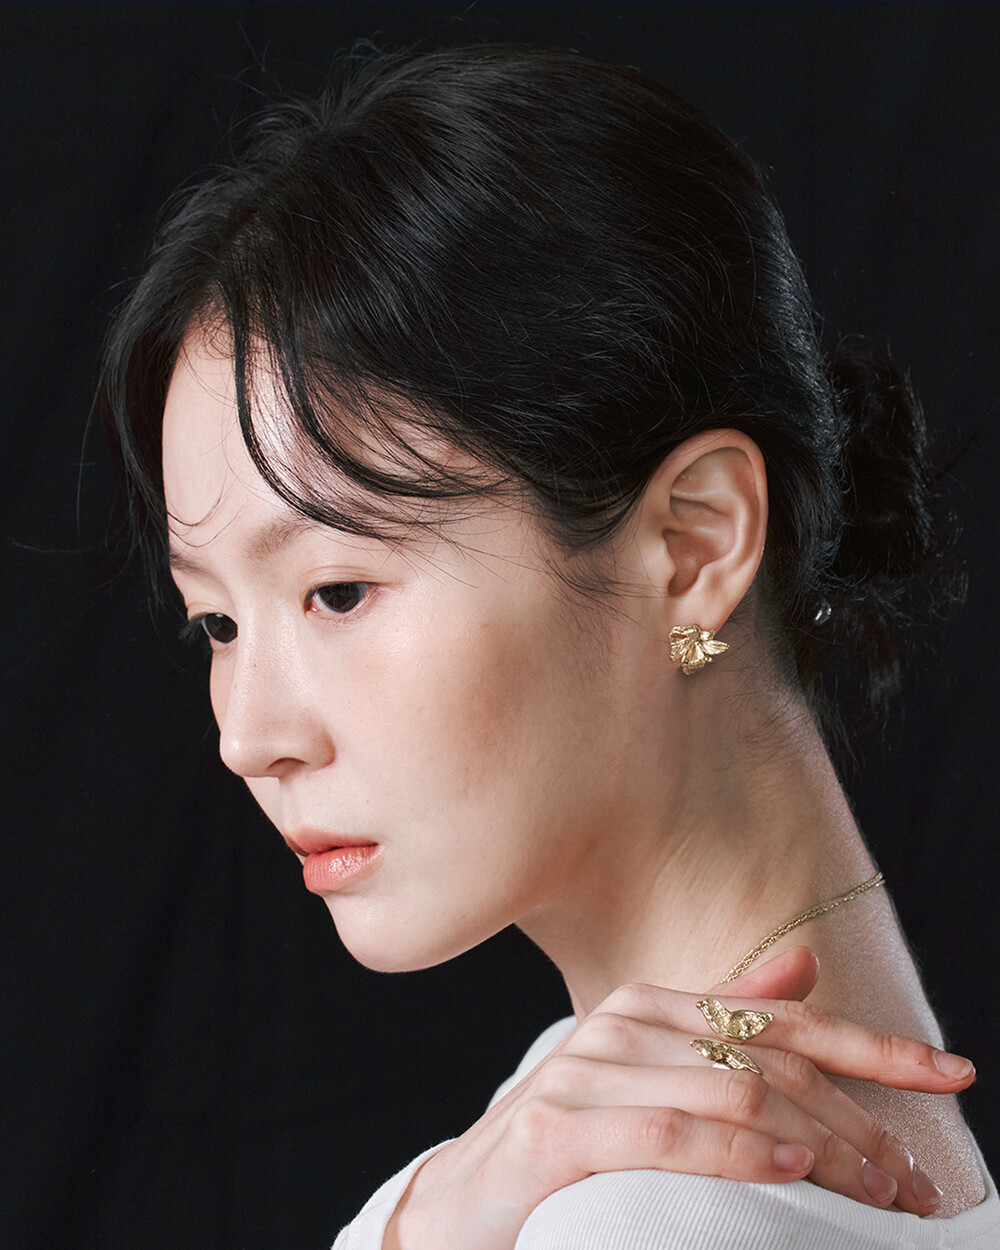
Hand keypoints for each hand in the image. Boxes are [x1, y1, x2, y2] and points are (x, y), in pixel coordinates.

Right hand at [383, 946, 974, 1249]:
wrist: (461, 1207)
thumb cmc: (568, 1149)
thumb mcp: (652, 1082)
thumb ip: (723, 1025)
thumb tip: (804, 967)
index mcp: (651, 1008)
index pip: (783, 1023)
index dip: (874, 1047)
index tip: (951, 1073)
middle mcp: (623, 1025)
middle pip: (772, 1064)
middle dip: (861, 1122)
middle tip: (915, 1186)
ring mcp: (587, 1072)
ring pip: (736, 1096)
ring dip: (822, 1147)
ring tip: (877, 1195)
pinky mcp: (557, 1128)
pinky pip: (669, 1134)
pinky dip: (739, 1154)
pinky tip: (791, 1174)